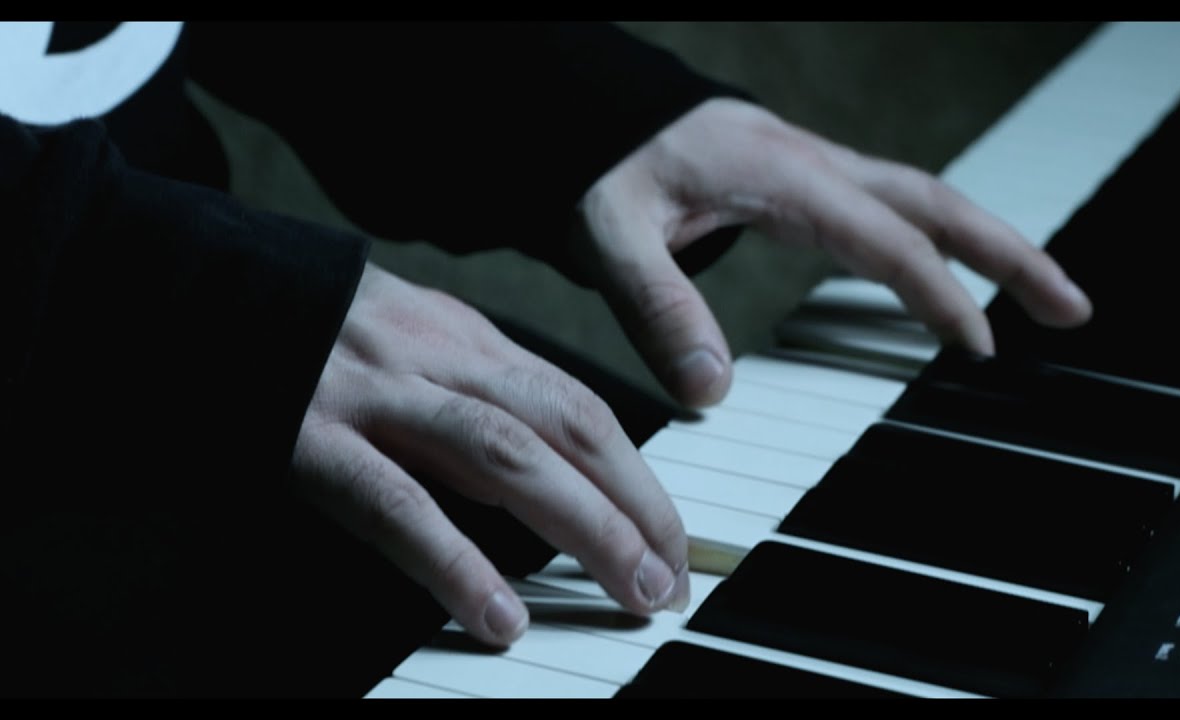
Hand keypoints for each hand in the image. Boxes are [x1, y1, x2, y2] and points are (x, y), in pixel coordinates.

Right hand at [290, 263, 689, 645]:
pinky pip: (397, 502)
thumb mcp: (414, 346)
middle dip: (632, 503)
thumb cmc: (317, 337)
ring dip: (581, 524)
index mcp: (465, 337)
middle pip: (562, 425)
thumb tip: (549, 481)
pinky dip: (455, 561)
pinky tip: (498, 614)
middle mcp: (435, 356)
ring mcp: (376, 395)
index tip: (669, 538)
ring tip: (625, 589)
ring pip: (502, 453)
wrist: (199, 293)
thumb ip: (478, 399)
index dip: (636, 476)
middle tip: (668, 578)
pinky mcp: (313, 439)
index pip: (577, 405)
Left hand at [578, 97, 1093, 406]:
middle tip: (1072, 308)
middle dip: (1011, 253)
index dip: (939, 291)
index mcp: (785, 178)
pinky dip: (937, 238)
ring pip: (926, 199)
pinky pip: (892, 207)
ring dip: (988, 243)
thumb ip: (659, 307)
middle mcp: (816, 168)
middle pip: (938, 203)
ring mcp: (817, 171)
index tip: (981, 344)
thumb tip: (711, 391)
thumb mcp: (611, 233)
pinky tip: (945, 272)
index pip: (885, 238)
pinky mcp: (805, 182)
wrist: (594, 111)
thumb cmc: (603, 163)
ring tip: (1038, 295)